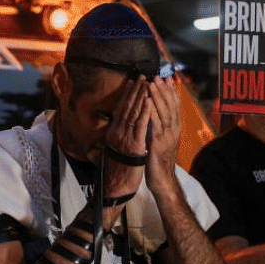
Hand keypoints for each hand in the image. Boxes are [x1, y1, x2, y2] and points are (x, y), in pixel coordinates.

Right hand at [101, 79, 148, 199]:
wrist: (116, 187)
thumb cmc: (118, 171)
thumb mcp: (117, 150)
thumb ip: (119, 137)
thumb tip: (122, 128)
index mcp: (114, 132)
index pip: (122, 109)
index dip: (129, 95)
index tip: (135, 82)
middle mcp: (117, 132)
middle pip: (127, 107)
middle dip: (136, 91)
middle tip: (143, 76)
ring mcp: (124, 137)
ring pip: (133, 113)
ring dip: (141, 96)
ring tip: (147, 82)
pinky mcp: (133, 144)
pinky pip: (139, 125)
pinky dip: (144, 112)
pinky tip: (149, 101)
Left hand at [144, 77, 181, 192]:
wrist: (162, 180)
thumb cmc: (160, 161)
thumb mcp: (162, 141)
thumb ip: (161, 128)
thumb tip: (155, 115)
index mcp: (175, 129)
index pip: (175, 106)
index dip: (171, 92)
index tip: (168, 79)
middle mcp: (174, 130)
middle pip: (171, 106)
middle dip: (165, 90)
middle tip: (159, 76)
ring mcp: (167, 136)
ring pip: (164, 112)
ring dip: (158, 96)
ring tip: (153, 83)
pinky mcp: (158, 143)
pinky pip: (155, 124)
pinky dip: (152, 111)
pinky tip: (147, 101)